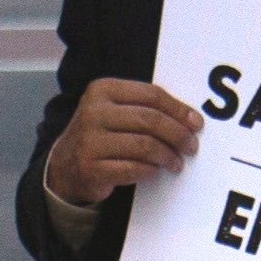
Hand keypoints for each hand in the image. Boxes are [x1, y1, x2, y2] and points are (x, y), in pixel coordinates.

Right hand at [42, 77, 203, 210]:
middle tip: (191, 146)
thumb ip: (144, 108)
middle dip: (177, 134)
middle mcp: (93, 112)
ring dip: (167, 156)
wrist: (65, 165)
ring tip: (176, 162)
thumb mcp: (114, 110)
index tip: (196, 123)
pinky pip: (132, 168)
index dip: (178, 109)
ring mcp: (89, 140)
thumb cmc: (101, 135)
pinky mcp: (90, 167)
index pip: (151, 95)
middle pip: (150, 120)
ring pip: (144, 146)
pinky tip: (156, 170)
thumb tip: (189, 119)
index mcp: (102, 90)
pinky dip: (149, 170)